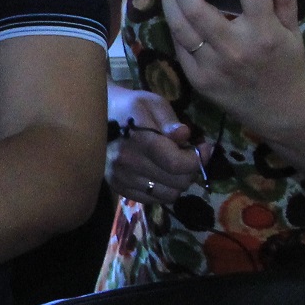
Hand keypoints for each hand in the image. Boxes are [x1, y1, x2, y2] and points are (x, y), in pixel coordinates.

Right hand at [107, 86, 210, 205]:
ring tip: (174, 167)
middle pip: (177, 182)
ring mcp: (121, 178)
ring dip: (177, 183)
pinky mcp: (118, 187)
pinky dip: (162, 190)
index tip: (205, 148)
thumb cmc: (131, 107)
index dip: (198, 159)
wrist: (99, 116)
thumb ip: (170, 121)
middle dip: (190, 170)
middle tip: (189, 156)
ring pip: (168, 195)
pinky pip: (152, 200)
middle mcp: (128, 163)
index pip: (178, 164)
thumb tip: (184, 136)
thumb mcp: (153, 103)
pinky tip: (160, 174)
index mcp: (139, 140)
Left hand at [160, 0, 304, 132]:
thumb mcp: (294, 32)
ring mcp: (214, 66)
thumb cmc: (289, 67)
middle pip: (197, 7)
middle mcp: (236, 47)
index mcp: (265, 32)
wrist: (283, 114)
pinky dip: (175, 26)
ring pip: (180, 26)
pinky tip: (175, 10)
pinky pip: (180, 47)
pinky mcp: (199, 81)